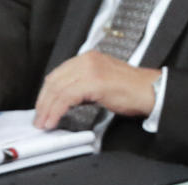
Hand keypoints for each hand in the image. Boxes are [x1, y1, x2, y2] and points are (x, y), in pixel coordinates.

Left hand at [34, 53, 159, 129]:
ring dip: (47, 109)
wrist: (149, 91)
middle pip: (54, 80)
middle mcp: (86, 60)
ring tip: (44, 123)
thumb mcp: (101, 85)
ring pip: (58, 88)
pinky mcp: (93, 82)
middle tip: (38, 119)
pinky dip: (57, 110)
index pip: (58, 74)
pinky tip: (54, 121)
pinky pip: (67, 96)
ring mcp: (90, 69)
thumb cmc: (130, 91)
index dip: (46, 94)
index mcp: (87, 58)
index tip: (42, 109)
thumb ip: (83, 88)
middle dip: (43, 102)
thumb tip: (66, 102)